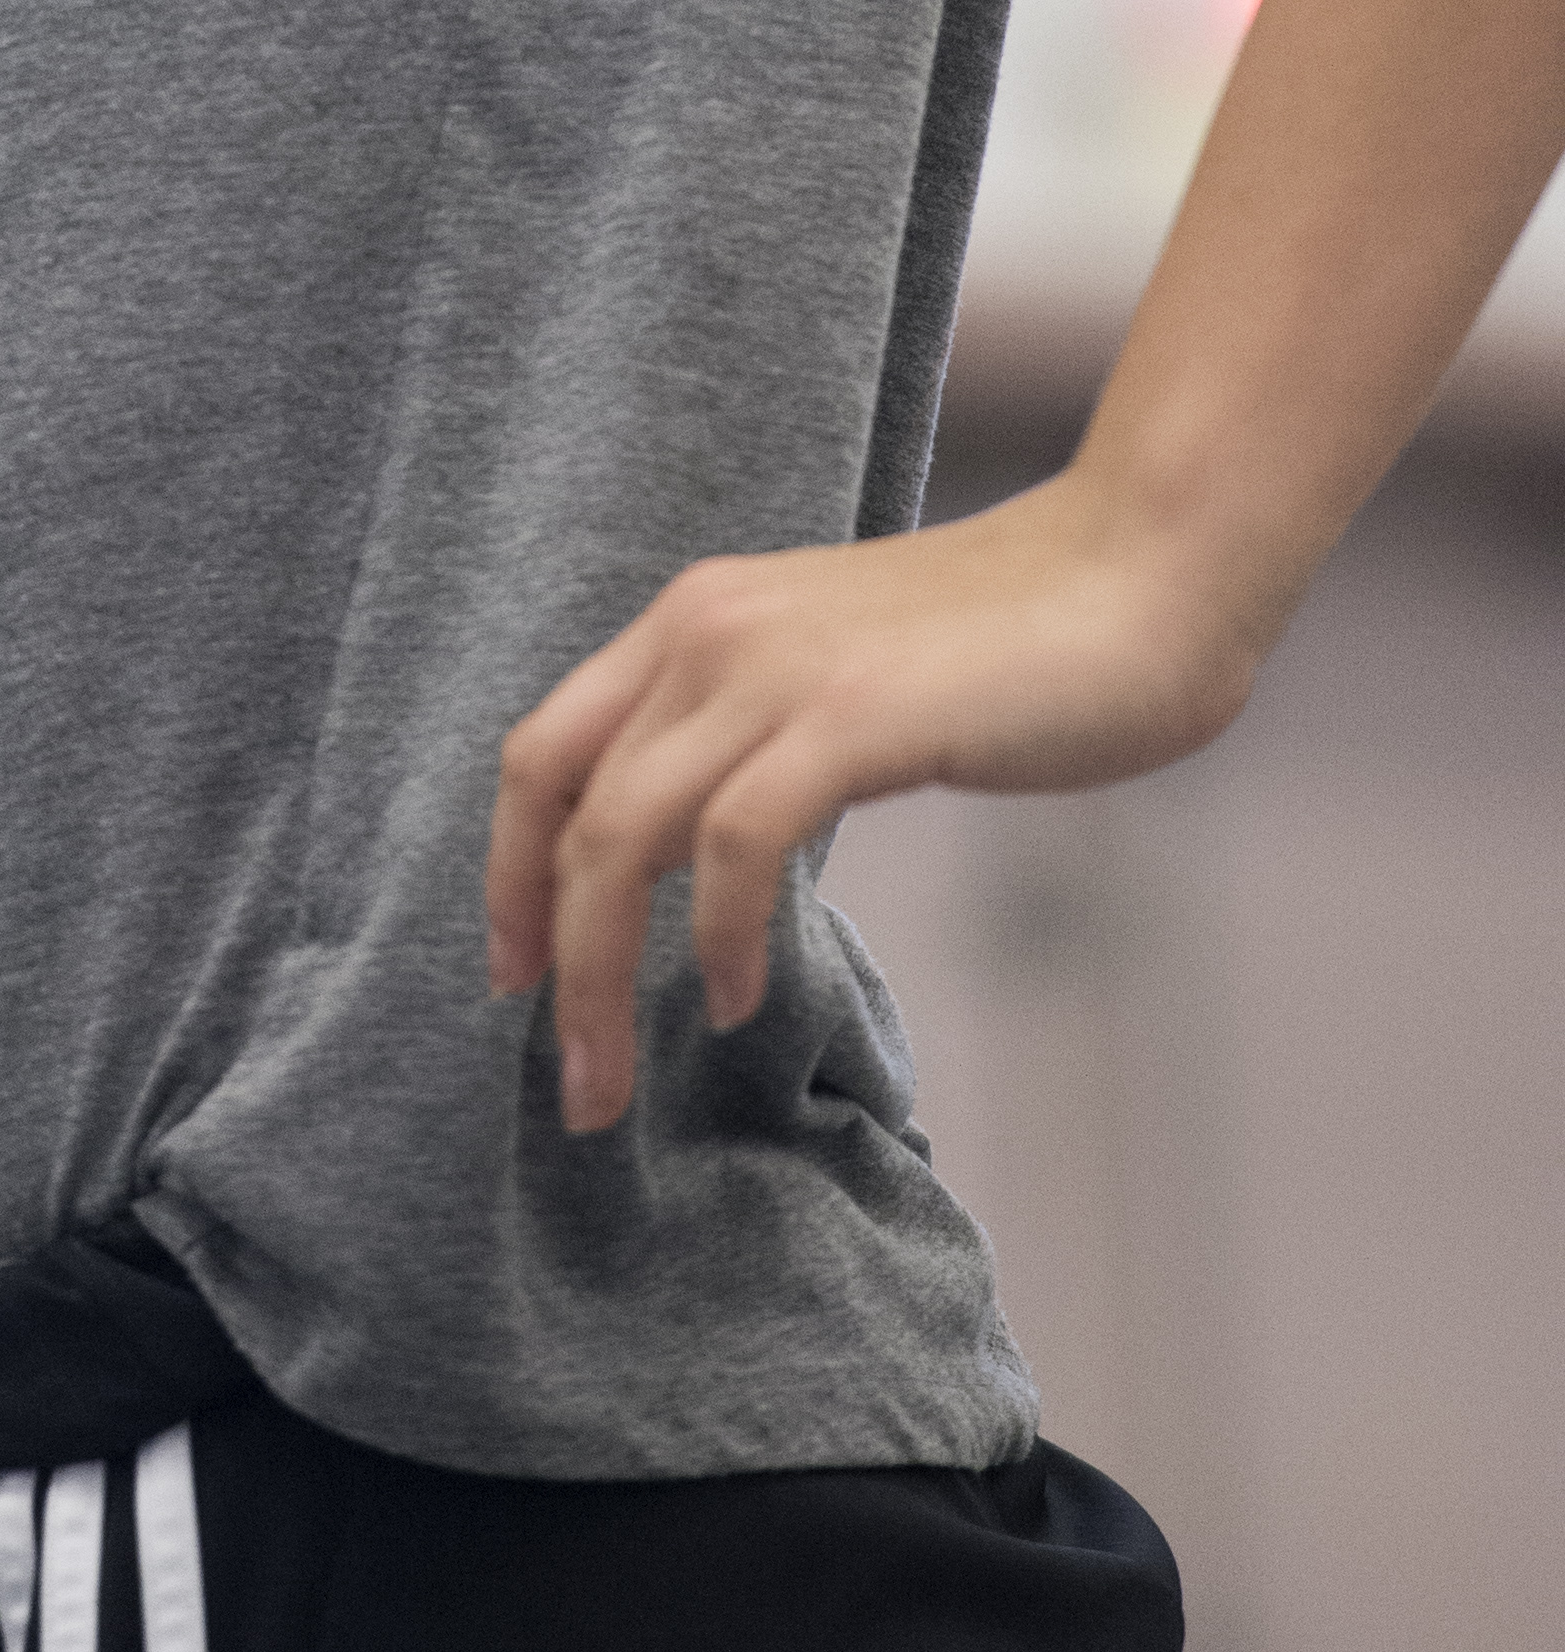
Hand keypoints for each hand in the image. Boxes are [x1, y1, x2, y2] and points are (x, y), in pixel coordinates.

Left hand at [482, 473, 1262, 1131]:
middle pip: (563, 809)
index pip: (543, 750)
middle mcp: (708, 629)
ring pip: (623, 835)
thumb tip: (695, 851)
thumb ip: (756, 741)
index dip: (509, 870)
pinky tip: (734, 999)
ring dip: (601, 976)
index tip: (518, 975)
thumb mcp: (838, 680)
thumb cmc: (1013, 645)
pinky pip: (736, 842)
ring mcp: (775, 668)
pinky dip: (720, 936)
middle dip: (546, 955)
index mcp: (694, 619)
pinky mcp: (852, 713)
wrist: (1143, 572)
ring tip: (620, 1078)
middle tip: (573, 1079)